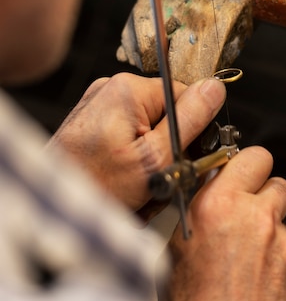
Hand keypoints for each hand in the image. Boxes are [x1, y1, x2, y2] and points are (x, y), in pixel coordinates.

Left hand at [47, 72, 225, 210]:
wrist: (56, 212)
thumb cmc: (95, 188)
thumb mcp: (155, 158)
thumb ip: (189, 120)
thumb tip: (214, 88)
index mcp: (128, 89)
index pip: (184, 95)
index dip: (192, 129)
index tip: (186, 156)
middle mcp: (111, 89)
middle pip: (166, 112)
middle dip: (169, 148)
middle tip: (158, 179)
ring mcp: (99, 106)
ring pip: (149, 128)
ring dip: (152, 158)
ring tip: (138, 185)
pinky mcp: (92, 123)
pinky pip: (129, 135)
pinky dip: (133, 159)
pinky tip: (125, 181)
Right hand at [168, 146, 285, 300]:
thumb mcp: (176, 250)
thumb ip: (198, 212)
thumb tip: (208, 196)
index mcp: (219, 205)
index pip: (249, 155)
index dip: (244, 163)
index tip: (238, 171)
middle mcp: (255, 216)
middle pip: (274, 178)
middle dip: (262, 188)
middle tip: (248, 205)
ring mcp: (281, 240)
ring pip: (281, 215)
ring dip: (268, 224)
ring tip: (248, 250)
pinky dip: (276, 255)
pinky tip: (258, 276)